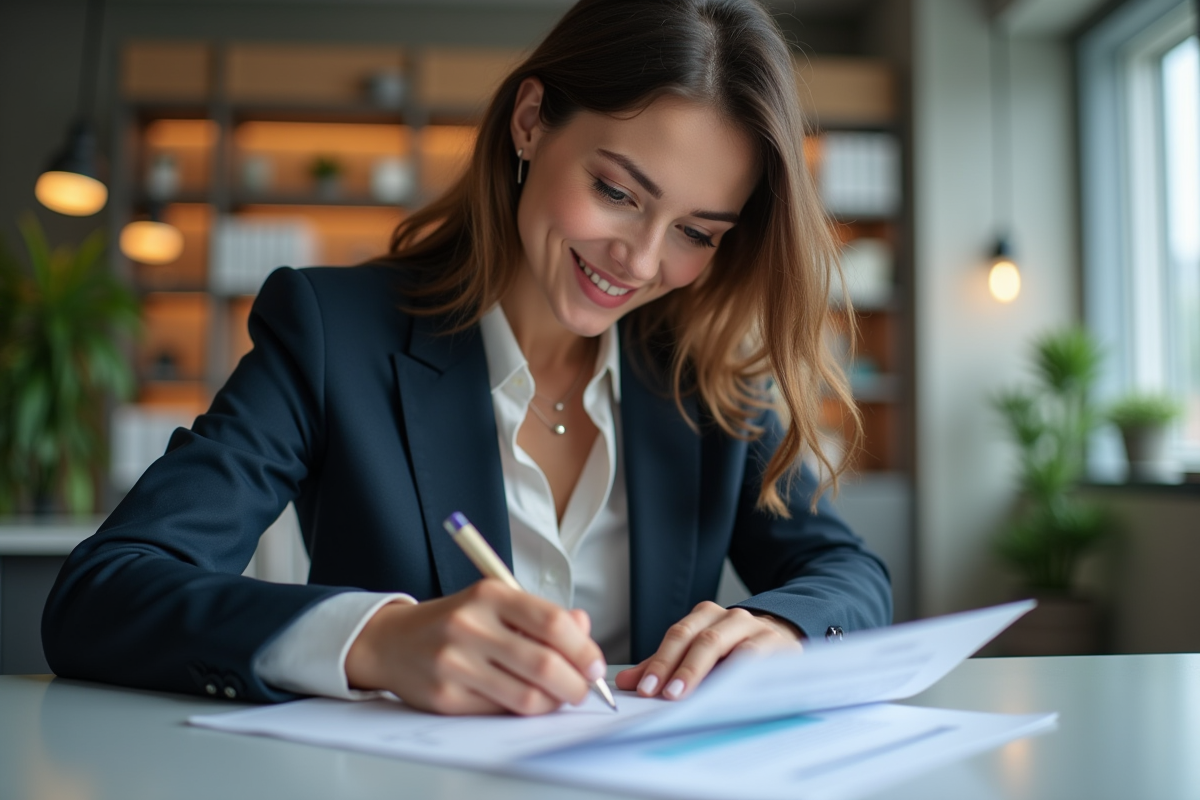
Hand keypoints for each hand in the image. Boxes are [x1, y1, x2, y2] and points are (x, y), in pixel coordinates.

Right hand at [345, 578, 605, 715]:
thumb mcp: (496, 602)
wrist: (392, 641)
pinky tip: (525, 701)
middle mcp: (470, 625)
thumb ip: (542, 615)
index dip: (583, 649)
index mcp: (490, 594)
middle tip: (583, 690)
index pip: (552, 622)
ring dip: (553, 703)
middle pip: (544, 664)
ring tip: (557, 697)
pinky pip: (501, 711)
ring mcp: (455, 663)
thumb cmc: (455, 620)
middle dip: (576, 684)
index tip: (595, 665)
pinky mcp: (446, 697)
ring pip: (526, 696)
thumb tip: (584, 629)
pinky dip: (523, 711)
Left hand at [615, 602, 801, 699]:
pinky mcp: (781, 647)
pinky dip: (743, 675)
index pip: (678, 636)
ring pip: (732, 649)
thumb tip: (626, 681)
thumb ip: (664, 666)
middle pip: (702, 640)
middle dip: (682, 668)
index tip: (646, 688)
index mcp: (705, 616)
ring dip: (711, 672)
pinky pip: (760, 660)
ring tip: (694, 695)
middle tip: (666, 694)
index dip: (660, 661)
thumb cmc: (733, 649)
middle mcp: (730, 618)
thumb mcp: (698, 653)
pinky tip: (730, 692)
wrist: (784, 635)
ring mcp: (757, 630)